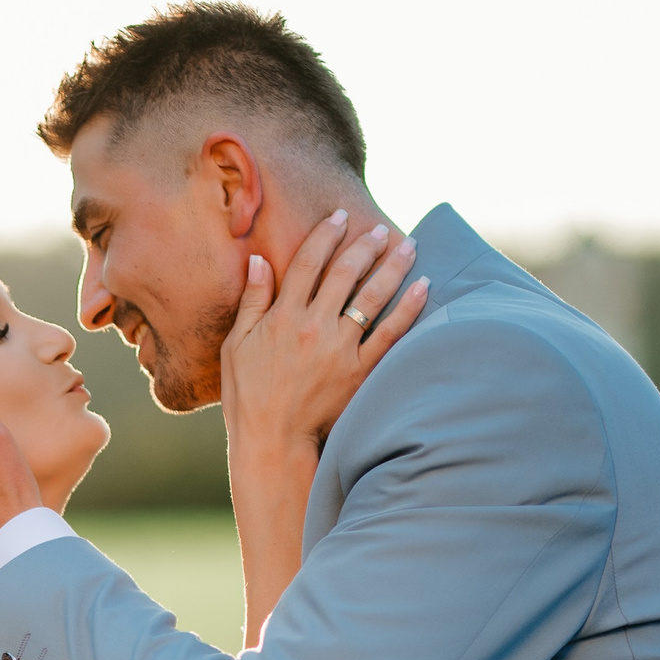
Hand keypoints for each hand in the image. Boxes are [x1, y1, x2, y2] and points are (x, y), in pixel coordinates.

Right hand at [220, 215, 426, 647]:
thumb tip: (257, 261)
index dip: (325, 235)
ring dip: (392, 265)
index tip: (340, 216)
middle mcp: (313, 326)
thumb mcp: (236, 346)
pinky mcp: (359, 372)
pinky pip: (390, 334)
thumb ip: (251, 302)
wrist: (271, 442)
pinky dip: (409, 308)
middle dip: (365, 244)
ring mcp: (339, 349)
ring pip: (372, 296)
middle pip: (345, 272)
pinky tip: (423, 287)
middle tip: (380, 228)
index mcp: (282, 316)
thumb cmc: (248, 396)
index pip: (307, 262)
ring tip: (407, 244)